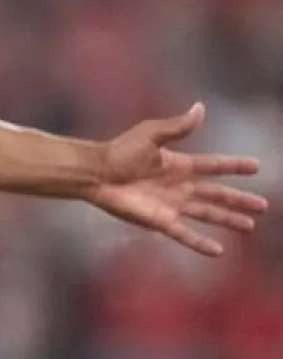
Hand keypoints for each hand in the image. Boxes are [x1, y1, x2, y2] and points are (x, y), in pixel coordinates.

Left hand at [86, 103, 267, 256]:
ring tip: (249, 226)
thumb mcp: (151, 134)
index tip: (256, 166)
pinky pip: (184, 234)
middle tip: (263, 206)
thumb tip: (200, 107)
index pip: (213, 166)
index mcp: (178, 165)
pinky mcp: (158, 221)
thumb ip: (178, 126)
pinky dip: (200, 243)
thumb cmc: (119, 151)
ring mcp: (170, 205)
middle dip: (239, 200)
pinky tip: (218, 251)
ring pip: (206, 214)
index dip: (234, 166)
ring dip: (227, 220)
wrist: (95, 173)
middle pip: (216, 194)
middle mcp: (178, 186)